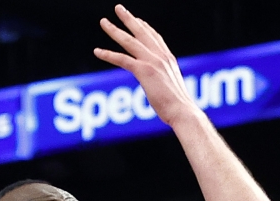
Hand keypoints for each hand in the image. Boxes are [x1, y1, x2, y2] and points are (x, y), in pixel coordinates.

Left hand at [94, 5, 199, 126]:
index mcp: (169, 60)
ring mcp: (153, 62)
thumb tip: (161, 88)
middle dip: (129, 19)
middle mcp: (161, 57)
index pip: (155, 38)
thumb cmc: (178, 107)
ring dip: (114, 30)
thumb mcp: (172, 89)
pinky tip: (97, 51)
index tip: (137, 20)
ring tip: (103, 22)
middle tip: (118, 8)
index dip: (145, 27)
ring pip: (129, 41)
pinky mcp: (144, 71)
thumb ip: (164, 82)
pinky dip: (108, 54)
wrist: (183, 112)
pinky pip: (122, 59)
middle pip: (142, 32)